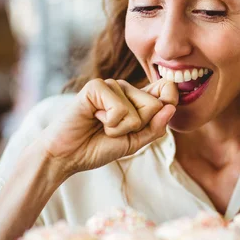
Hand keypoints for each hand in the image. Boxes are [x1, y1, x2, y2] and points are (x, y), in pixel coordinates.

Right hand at [37, 78, 177, 177]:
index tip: (148, 122)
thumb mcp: (135, 142)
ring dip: (120, 128)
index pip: (167, 89)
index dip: (168, 104)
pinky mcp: (96, 86)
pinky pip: (120, 109)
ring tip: (102, 126)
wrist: (68, 155)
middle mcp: (126, 89)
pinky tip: (94, 118)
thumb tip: (171, 108)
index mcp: (137, 99)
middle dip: (138, 127)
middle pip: (155, 105)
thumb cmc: (98, 147)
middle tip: (114, 130)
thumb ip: (155, 127)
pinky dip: (110, 123)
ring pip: (138, 111)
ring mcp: (111, 85)